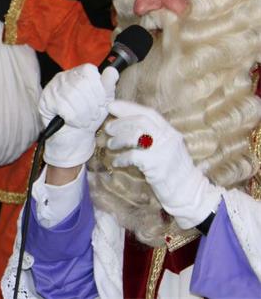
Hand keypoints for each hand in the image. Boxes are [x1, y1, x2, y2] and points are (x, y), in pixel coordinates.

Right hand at [40, 64, 117, 167]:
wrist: (76, 138)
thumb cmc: (90, 118)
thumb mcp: (105, 102)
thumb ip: (108, 85)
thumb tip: (112, 70)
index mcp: (79, 73)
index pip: (88, 70)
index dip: (98, 88)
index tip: (102, 102)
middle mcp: (63, 77)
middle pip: (80, 84)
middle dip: (91, 104)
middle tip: (93, 115)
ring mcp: (52, 87)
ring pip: (71, 95)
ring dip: (82, 113)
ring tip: (85, 121)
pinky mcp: (44, 100)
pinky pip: (62, 106)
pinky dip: (73, 117)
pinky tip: (75, 122)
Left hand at [105, 100, 222, 228]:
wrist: (189, 193)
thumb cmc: (174, 172)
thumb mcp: (167, 149)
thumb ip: (153, 137)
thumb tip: (125, 125)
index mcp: (171, 133)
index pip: (149, 113)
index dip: (128, 108)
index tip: (112, 106)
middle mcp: (169, 139)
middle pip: (141, 121)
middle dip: (121, 122)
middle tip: (108, 128)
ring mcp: (164, 152)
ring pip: (136, 135)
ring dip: (119, 139)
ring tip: (111, 144)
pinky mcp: (157, 166)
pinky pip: (133, 156)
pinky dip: (121, 158)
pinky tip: (117, 162)